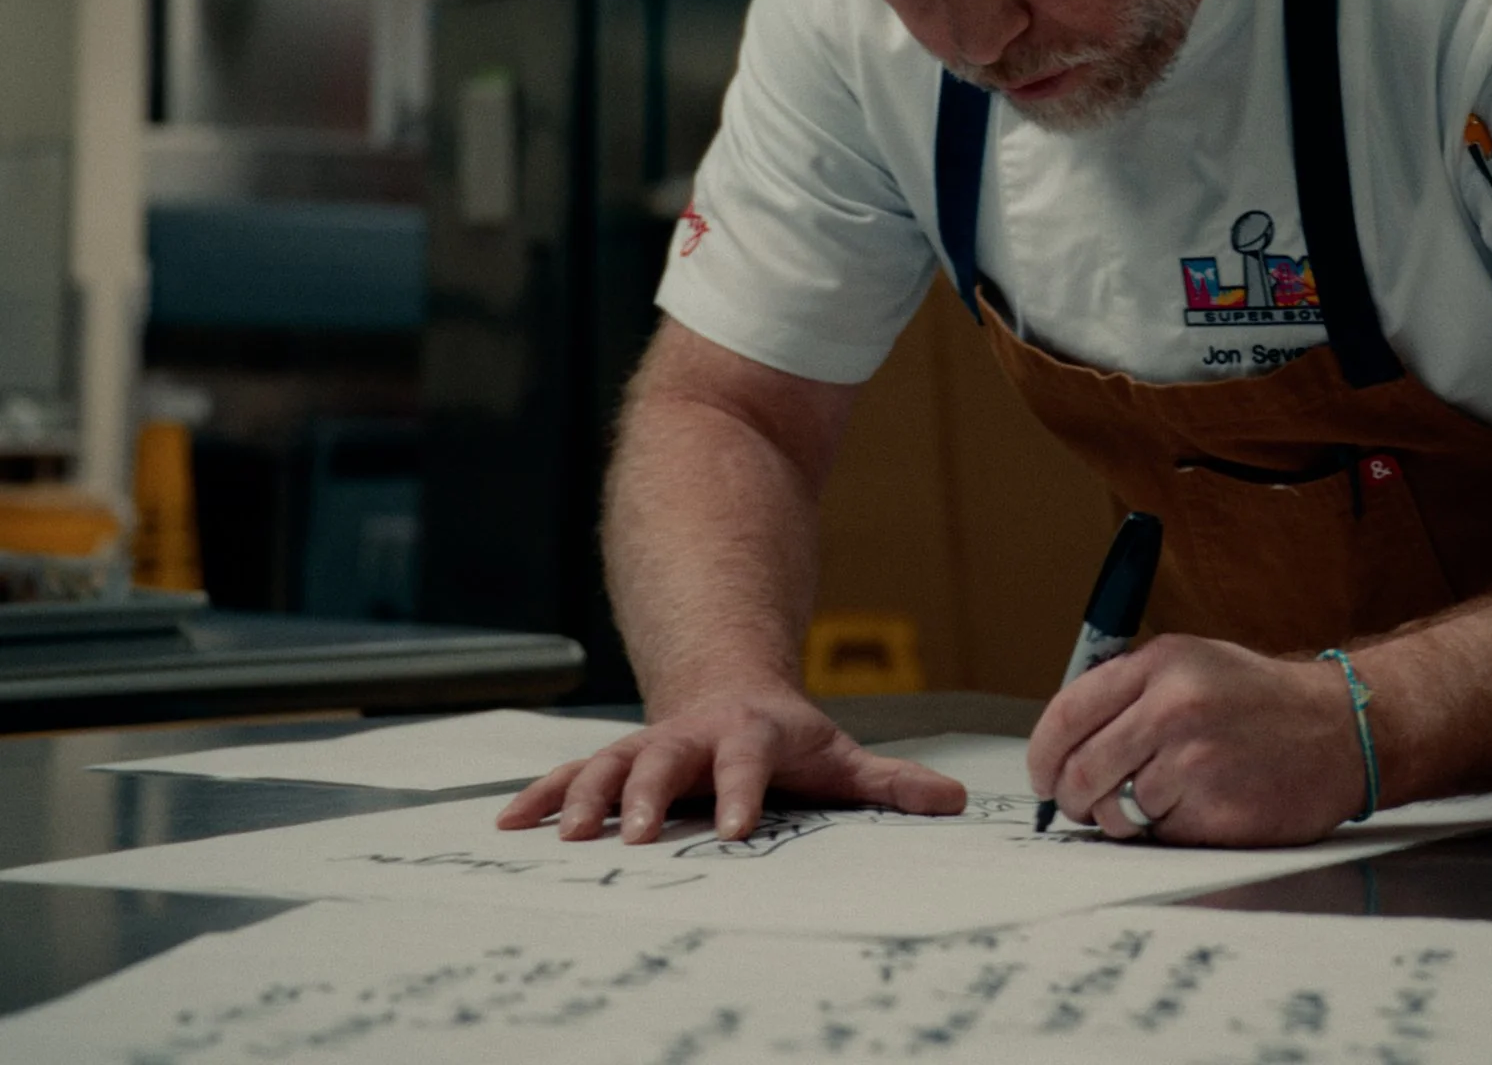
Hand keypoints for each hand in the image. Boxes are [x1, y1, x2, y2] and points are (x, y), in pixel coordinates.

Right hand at [495, 687, 965, 843]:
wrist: (727, 682)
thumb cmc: (785, 735)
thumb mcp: (839, 755)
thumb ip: (889, 783)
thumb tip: (955, 803)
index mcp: (749, 734)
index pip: (747, 762)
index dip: (739, 792)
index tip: (732, 831)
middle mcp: (691, 736)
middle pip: (664, 757)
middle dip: (646, 794)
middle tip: (632, 835)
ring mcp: (647, 745)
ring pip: (608, 764)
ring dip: (584, 798)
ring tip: (561, 835)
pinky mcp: (613, 761)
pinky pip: (571, 776)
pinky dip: (541, 798)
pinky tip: (510, 825)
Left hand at [1027, 635, 1369, 846]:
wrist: (1342, 728)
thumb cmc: (1259, 700)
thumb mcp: (1193, 664)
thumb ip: (1128, 692)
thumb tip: (1061, 742)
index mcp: (1160, 665)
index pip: (1067, 714)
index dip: (1043, 756)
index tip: (1043, 776)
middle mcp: (1174, 708)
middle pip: (1080, 772)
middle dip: (1074, 798)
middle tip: (1085, 804)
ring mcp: (1196, 761)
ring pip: (1117, 811)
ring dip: (1125, 818)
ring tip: (1159, 800)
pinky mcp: (1217, 811)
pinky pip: (1159, 836)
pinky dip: (1167, 832)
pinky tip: (1198, 808)